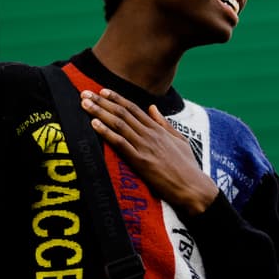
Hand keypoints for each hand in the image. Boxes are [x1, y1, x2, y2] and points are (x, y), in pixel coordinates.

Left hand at [80, 88, 218, 214]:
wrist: (193, 187)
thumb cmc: (188, 167)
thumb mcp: (179, 140)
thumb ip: (164, 123)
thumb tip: (152, 107)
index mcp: (158, 129)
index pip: (133, 109)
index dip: (116, 99)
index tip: (102, 91)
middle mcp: (150, 134)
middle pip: (122, 113)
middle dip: (102, 101)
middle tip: (85, 93)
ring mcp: (145, 147)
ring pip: (118, 124)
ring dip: (99, 112)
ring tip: (85, 103)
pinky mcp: (141, 162)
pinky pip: (120, 143)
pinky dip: (106, 132)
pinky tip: (94, 124)